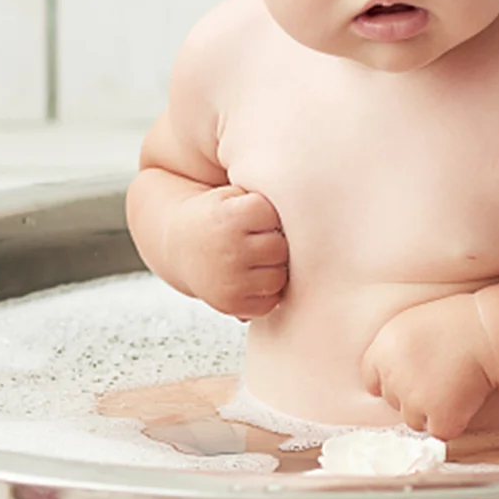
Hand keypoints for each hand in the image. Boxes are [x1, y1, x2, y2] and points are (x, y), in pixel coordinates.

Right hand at [165, 184, 287, 320]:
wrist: (179, 246)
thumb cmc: (217, 216)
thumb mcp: (235, 194)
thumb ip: (269, 198)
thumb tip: (318, 218)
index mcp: (232, 216)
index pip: (277, 216)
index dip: (268, 216)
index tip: (252, 216)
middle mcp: (231, 250)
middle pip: (281, 248)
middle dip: (273, 242)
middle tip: (252, 238)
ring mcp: (231, 280)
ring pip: (279, 277)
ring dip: (271, 269)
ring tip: (251, 258)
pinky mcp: (232, 304)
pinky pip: (269, 301)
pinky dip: (264, 292)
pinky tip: (248, 276)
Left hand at [360, 295, 497, 440]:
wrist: (487, 334)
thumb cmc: (457, 322)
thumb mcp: (411, 324)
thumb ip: (395, 349)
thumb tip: (393, 369)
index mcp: (382, 352)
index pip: (372, 380)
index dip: (390, 382)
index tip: (409, 380)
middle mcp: (392, 378)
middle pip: (394, 401)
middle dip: (413, 397)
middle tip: (439, 381)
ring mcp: (413, 401)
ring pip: (414, 420)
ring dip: (430, 413)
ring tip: (453, 392)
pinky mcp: (438, 417)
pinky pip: (440, 432)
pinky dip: (452, 424)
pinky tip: (464, 405)